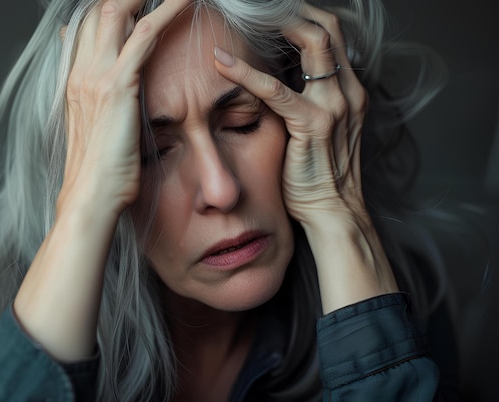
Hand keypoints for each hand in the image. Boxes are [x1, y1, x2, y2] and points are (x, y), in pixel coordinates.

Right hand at [58, 0, 189, 219]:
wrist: (90, 197)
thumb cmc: (100, 174)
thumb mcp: (99, 134)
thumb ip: (106, 108)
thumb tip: (119, 98)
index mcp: (76, 82)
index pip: (87, 28)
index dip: (110, 12)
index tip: (135, 5)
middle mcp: (81, 71)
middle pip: (98, 11)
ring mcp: (95, 75)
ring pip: (117, 11)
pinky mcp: (117, 86)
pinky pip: (144, 34)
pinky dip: (167, 10)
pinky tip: (187, 0)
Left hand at [215, 5, 366, 226]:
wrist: (333, 211)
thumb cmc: (317, 174)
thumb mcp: (317, 130)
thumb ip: (306, 101)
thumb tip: (278, 80)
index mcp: (349, 91)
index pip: (331, 36)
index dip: (304, 16)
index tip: (273, 11)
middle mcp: (347, 92)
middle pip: (327, 28)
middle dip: (294, 10)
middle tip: (260, 6)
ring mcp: (333, 106)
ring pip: (312, 43)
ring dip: (277, 24)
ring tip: (245, 15)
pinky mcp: (312, 125)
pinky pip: (276, 90)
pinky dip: (246, 73)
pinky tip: (221, 63)